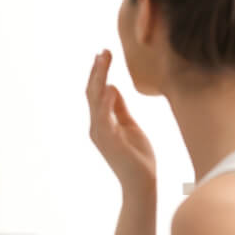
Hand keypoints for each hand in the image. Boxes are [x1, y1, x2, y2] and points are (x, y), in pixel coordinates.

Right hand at [86, 50, 155, 192]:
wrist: (141, 183)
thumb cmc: (138, 157)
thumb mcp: (129, 126)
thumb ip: (119, 108)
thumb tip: (113, 87)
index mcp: (101, 121)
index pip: (97, 92)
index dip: (99, 72)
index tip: (105, 53)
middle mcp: (96, 126)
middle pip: (92, 92)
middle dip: (97, 70)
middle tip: (103, 51)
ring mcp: (100, 134)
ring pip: (94, 101)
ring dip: (99, 79)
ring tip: (104, 60)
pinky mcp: (108, 142)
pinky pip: (104, 118)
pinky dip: (106, 102)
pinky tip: (111, 88)